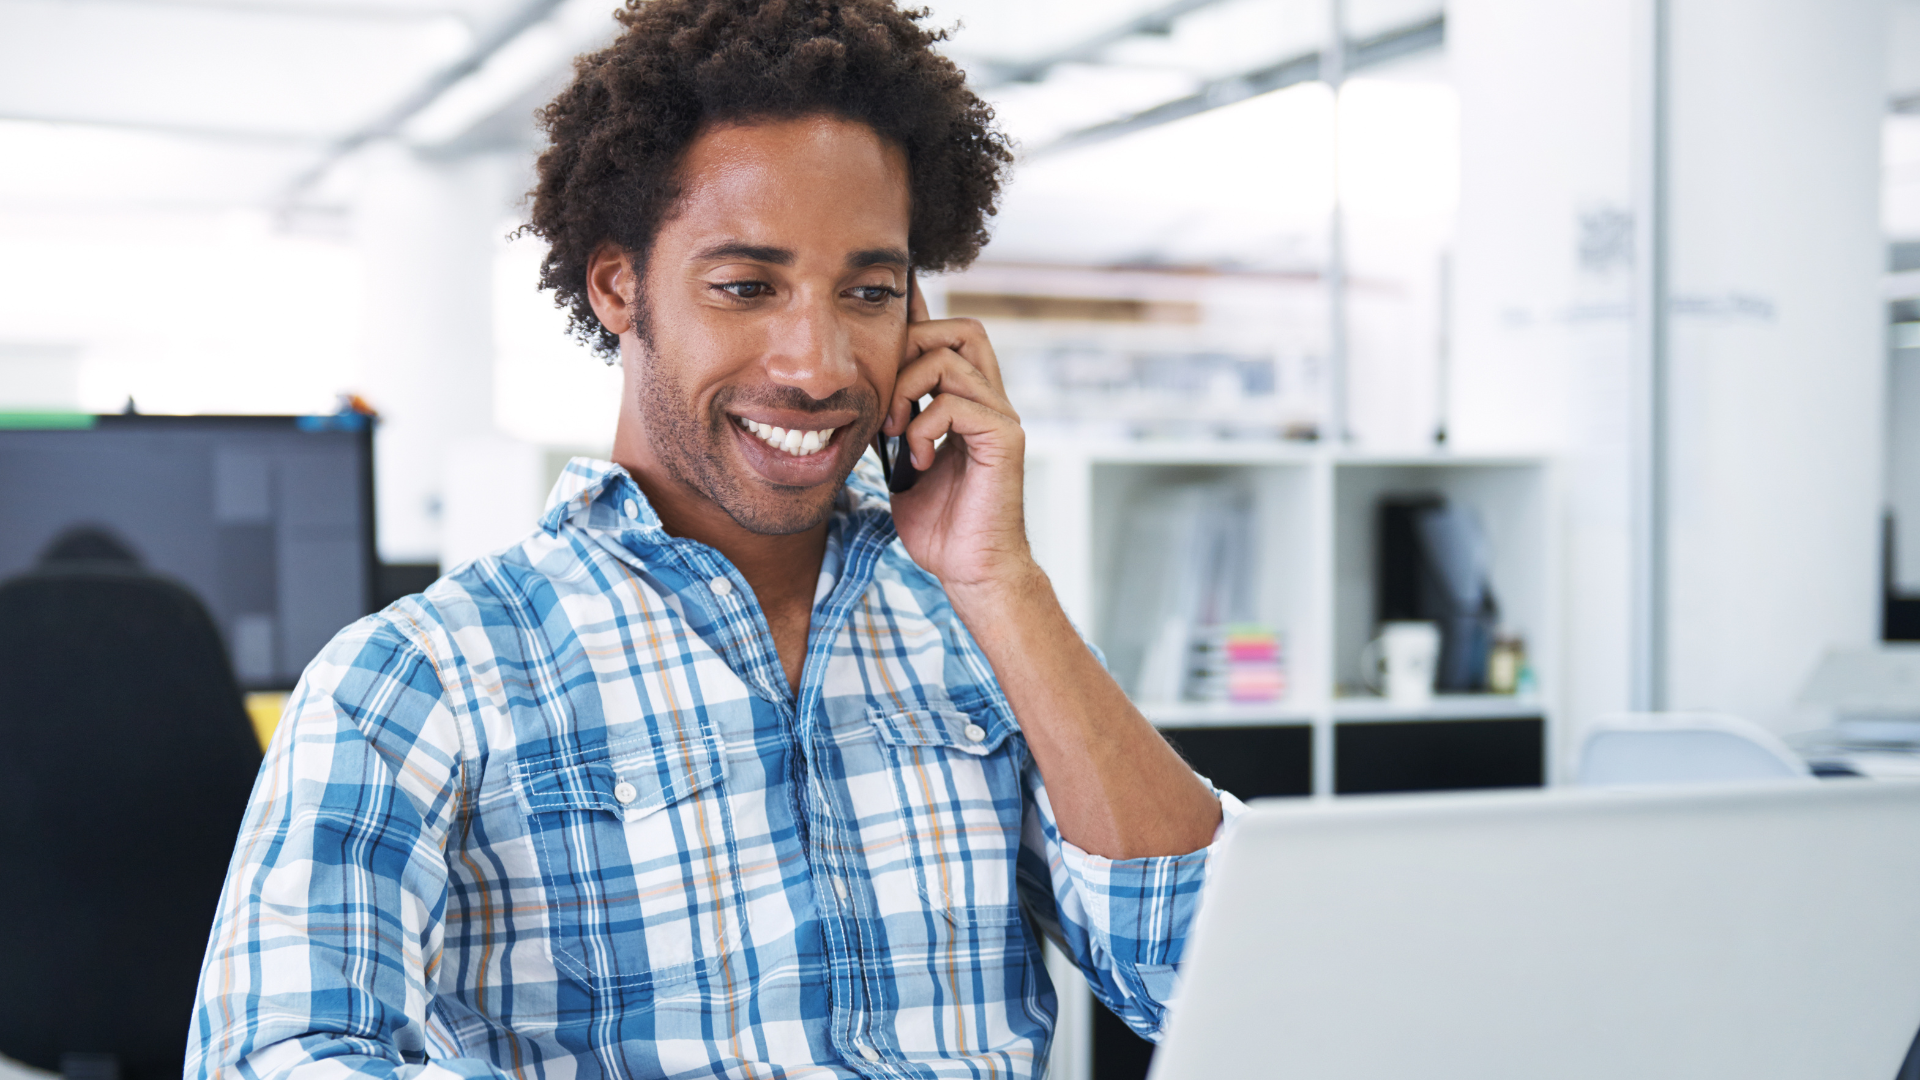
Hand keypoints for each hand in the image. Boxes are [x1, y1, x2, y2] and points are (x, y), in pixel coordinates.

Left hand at [884, 276, 1032, 593]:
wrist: (971, 569)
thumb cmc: (939, 524)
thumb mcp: (900, 462)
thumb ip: (894, 423)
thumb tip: (862, 393)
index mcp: (969, 402)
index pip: (950, 337)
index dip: (918, 322)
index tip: (879, 326)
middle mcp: (991, 401)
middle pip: (960, 329)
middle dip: (911, 350)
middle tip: (887, 398)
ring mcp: (1001, 417)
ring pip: (949, 358)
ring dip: (906, 391)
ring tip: (894, 432)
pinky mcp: (1004, 438)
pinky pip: (954, 403)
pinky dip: (922, 427)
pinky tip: (917, 461)